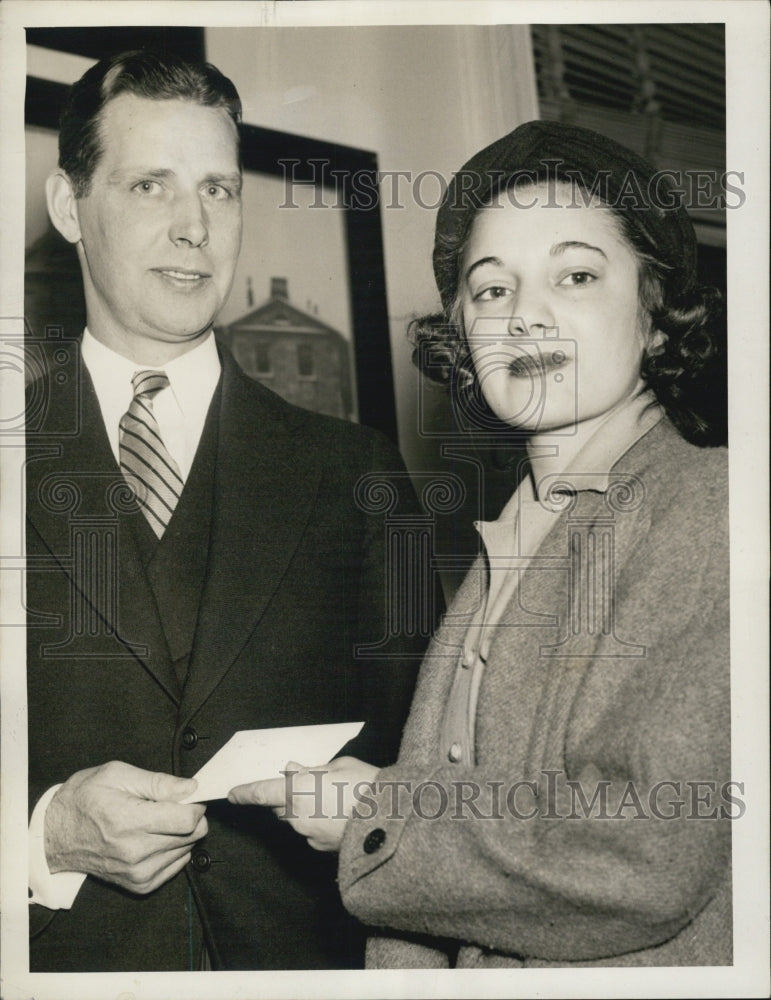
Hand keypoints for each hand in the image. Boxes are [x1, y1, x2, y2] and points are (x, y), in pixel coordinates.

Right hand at [44, 761, 207, 894]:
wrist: (56, 835)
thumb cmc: (84, 799)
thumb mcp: (116, 774)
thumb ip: (158, 782)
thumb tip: (191, 788)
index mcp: (128, 821)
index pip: (187, 821)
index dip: (194, 803)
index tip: (188, 796)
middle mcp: (134, 852)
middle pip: (192, 835)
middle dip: (189, 816)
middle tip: (169, 805)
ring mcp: (137, 872)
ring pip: (188, 850)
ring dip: (180, 833)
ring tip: (155, 821)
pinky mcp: (140, 884)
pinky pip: (177, 865)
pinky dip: (173, 849)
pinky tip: (153, 837)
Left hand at [228, 756, 378, 851]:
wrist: (391, 822)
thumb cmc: (367, 786)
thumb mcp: (339, 766)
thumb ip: (312, 770)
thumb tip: (293, 770)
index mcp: (298, 790)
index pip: (261, 793)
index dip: (244, 793)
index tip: (232, 794)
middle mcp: (297, 816)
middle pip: (280, 807)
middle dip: (289, 797)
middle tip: (313, 785)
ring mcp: (308, 835)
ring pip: (297, 820)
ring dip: (306, 810)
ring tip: (336, 799)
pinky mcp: (321, 848)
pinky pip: (312, 832)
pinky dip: (319, 823)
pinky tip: (341, 815)